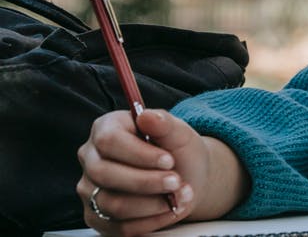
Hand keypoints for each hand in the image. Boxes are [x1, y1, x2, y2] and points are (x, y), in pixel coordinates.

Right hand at [77, 109, 245, 234]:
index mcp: (106, 129)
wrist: (184, 179)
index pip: (108, 140)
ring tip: (180, 195)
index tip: (168, 160)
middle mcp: (91, 159)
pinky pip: (119, 227)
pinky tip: (171, 210)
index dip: (139, 154)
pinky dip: (150, 221)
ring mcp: (90, 190)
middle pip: (105, 174)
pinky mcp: (98, 217)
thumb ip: (165, 123)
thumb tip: (147, 116)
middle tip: (177, 182)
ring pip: (112, 203)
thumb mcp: (179, 133)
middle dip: (147, 181)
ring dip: (152, 204)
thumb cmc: (177, 151)